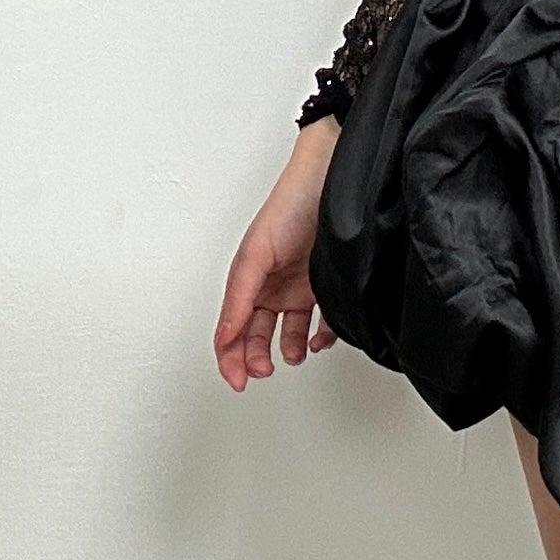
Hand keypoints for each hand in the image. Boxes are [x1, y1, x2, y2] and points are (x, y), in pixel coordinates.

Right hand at [214, 118, 343, 389]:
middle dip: (255, 358)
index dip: (229, 358)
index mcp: (250, 281)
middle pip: (257, 336)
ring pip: (290, 334)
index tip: (237, 380)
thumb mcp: (255, 253)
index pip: (232, 329)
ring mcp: (302, 288)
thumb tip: (225, 337)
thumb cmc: (290, 204)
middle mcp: (274, 287)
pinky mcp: (329, 287)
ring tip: (292, 355)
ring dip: (288, 350)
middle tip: (261, 371)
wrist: (333, 180)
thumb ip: (240, 296)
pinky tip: (319, 338)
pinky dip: (321, 337)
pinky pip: (324, 323)